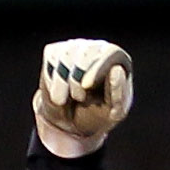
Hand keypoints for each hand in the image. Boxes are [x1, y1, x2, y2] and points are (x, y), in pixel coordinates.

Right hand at [33, 38, 132, 154]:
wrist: (69, 122)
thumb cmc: (96, 114)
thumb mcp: (113, 112)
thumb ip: (118, 92)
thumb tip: (116, 69)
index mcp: (118, 60)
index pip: (109, 53)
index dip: (96, 68)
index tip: (85, 87)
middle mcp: (98, 48)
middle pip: (85, 51)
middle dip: (77, 77)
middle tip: (78, 98)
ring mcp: (76, 47)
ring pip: (66, 54)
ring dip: (62, 81)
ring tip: (66, 100)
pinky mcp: (56, 51)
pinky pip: (51, 58)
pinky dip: (52, 80)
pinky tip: (58, 92)